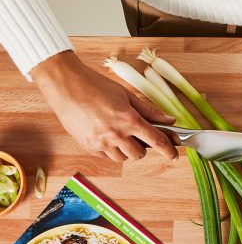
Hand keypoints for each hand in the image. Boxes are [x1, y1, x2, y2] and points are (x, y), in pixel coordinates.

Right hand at [30, 51, 177, 161]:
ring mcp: (100, 142)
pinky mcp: (88, 146)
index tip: (174, 155)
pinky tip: (106, 134)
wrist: (65, 85)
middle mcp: (116, 134)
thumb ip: (149, 111)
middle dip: (143, 147)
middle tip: (137, 135)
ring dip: (126, 150)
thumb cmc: (96, 86)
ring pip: (123, 158)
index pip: (156, 141)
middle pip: (140, 154)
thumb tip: (169, 120)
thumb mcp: (127, 95)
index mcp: (129, 120)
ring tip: (119, 133)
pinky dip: (111, 149)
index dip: (168, 150)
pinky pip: (106, 156)